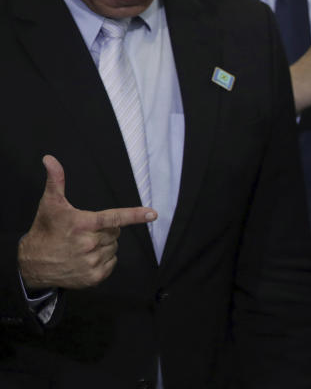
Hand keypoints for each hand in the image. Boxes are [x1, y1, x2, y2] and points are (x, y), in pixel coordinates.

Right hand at [17, 155, 156, 289]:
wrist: (32, 264)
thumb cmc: (45, 230)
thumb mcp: (51, 204)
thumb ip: (56, 180)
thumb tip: (50, 158)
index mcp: (83, 224)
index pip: (114, 218)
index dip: (135, 215)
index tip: (153, 214)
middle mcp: (89, 244)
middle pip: (115, 232)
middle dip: (105, 230)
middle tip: (86, 232)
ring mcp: (91, 262)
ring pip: (114, 248)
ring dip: (104, 246)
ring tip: (83, 246)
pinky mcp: (93, 277)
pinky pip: (112, 263)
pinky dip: (105, 260)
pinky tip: (87, 258)